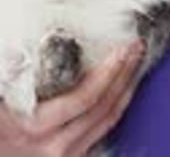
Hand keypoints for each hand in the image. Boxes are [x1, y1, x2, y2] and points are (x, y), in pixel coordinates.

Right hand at [0, 41, 143, 156]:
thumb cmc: (0, 117)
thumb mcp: (3, 89)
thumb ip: (19, 70)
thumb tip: (35, 45)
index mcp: (35, 126)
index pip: (84, 98)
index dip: (108, 72)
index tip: (121, 49)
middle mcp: (52, 146)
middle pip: (102, 109)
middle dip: (124, 74)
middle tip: (135, 48)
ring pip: (107, 123)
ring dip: (125, 90)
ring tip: (134, 64)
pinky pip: (101, 133)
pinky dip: (115, 109)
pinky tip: (122, 90)